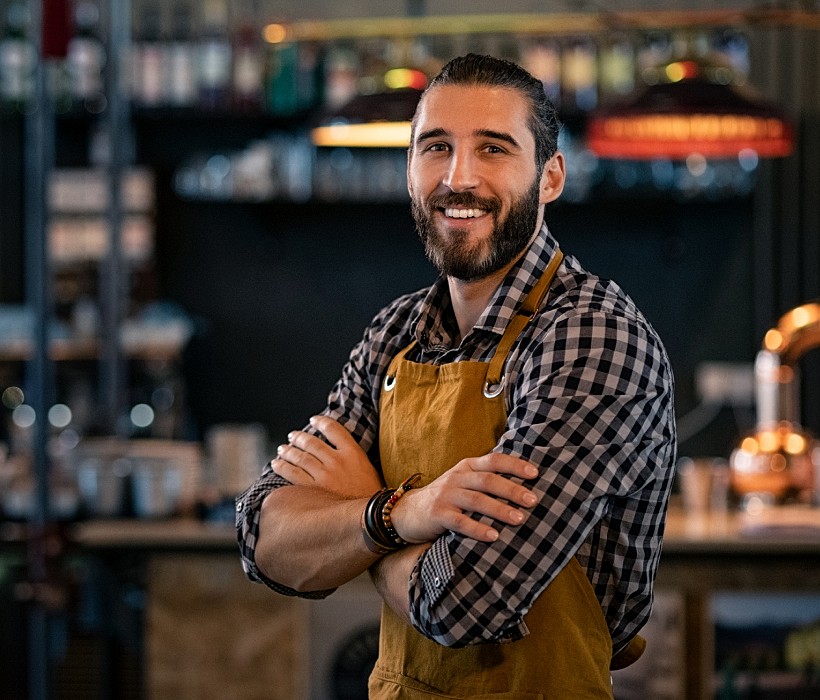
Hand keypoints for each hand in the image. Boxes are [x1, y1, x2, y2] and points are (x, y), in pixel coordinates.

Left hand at [272, 415, 382, 497]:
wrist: (370, 518)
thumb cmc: (370, 495)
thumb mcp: (369, 469)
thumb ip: (353, 456)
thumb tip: (336, 448)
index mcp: (353, 453)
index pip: (333, 429)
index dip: (321, 422)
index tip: (314, 420)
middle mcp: (337, 461)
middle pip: (312, 442)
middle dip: (299, 437)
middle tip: (292, 436)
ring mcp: (324, 475)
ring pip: (300, 456)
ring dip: (288, 450)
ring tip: (282, 449)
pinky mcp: (313, 490)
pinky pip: (292, 474)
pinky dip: (282, 466)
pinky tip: (276, 464)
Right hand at [391, 453, 538, 543]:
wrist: (407, 512)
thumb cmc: (445, 498)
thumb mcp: (463, 483)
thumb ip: (485, 481)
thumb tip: (524, 488)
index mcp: (467, 467)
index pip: (494, 461)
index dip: (515, 465)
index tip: (535, 473)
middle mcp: (457, 478)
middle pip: (488, 480)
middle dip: (513, 490)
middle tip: (533, 501)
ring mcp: (446, 495)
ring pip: (476, 500)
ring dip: (500, 509)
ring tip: (519, 519)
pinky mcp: (437, 514)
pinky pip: (460, 522)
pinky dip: (478, 529)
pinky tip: (494, 536)